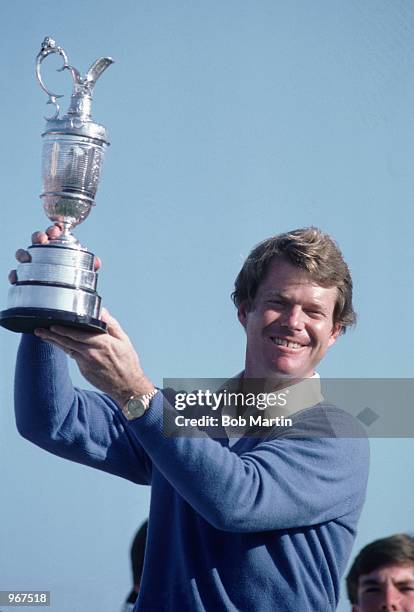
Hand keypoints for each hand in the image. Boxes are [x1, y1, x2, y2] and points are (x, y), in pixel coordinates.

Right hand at [8, 224, 101, 283]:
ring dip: (23, 253)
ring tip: (27, 257)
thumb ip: (90, 265)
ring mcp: (32, 265)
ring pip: (23, 254)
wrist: (67, 300)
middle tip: (43, 239)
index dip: (53, 229)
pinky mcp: (25, 279)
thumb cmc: (74, 279)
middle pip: (37, 239)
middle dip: (38, 236)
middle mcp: (43, 253)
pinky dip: (14, 274)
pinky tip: (16, 277)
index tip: (56, 229)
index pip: (54, 233)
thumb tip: (97, 262)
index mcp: (57, 247)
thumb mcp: (84, 271)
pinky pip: (16, 275)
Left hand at [34, 308, 153, 406]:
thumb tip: (102, 311)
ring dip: (55, 342)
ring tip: (43, 336)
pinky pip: (74, 357)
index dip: (63, 328)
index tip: (52, 323)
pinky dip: (66, 350)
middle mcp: (92, 353)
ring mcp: (87, 363)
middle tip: (39, 330)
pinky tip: (60, 344)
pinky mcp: (84, 371)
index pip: (78, 333)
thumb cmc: (128, 362)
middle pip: (67, 341)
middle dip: (52, 334)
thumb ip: (111, 325)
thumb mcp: (124, 341)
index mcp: (102, 343)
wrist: (128, 386)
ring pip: (67, 349)